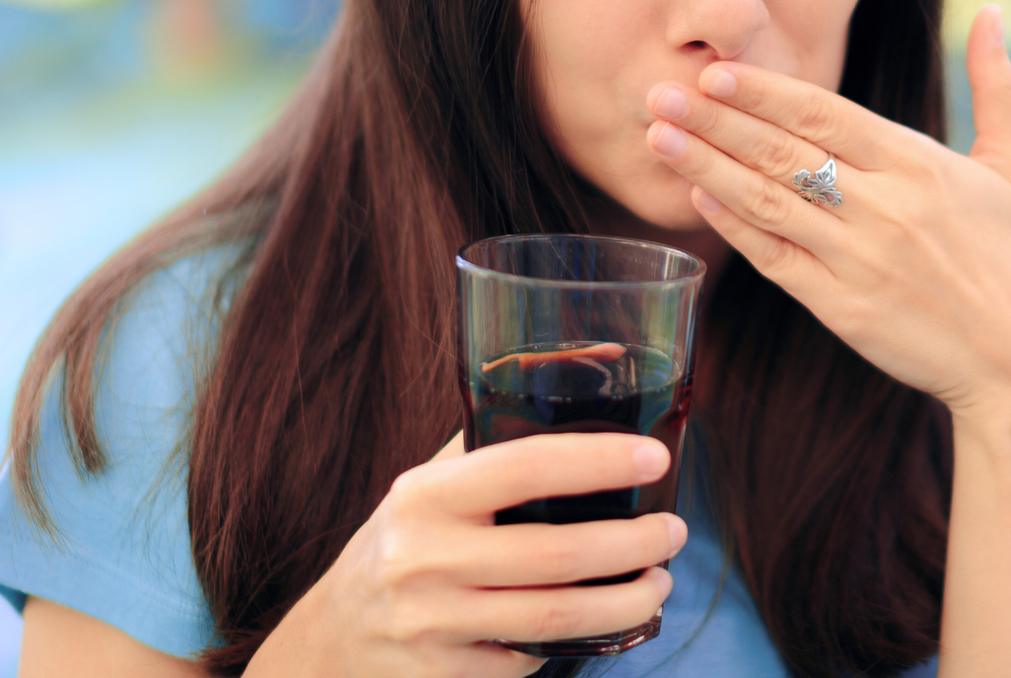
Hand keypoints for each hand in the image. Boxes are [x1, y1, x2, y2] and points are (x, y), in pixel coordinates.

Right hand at [249, 433, 685, 677]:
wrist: (336, 634)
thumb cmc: (407, 539)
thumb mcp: (432, 483)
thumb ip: (498, 438)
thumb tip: (599, 364)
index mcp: (426, 495)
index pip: (525, 467)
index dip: (599, 461)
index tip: (655, 457)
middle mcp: (424, 558)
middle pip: (556, 555)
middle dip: (633, 544)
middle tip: (673, 533)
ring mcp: (433, 625)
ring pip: (555, 619)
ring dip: (626, 602)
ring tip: (660, 583)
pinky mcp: (445, 676)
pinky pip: (529, 660)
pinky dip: (576, 641)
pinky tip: (601, 622)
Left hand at [644, 6, 1010, 420]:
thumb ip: (997, 85)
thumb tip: (993, 11)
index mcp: (920, 164)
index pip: (825, 114)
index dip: (765, 92)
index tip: (714, 71)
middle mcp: (886, 207)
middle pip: (784, 151)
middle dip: (715, 120)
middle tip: (658, 93)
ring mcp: (860, 260)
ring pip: (769, 202)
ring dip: (707, 167)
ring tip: (657, 137)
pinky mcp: (843, 309)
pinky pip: (776, 259)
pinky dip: (735, 227)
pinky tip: (696, 198)